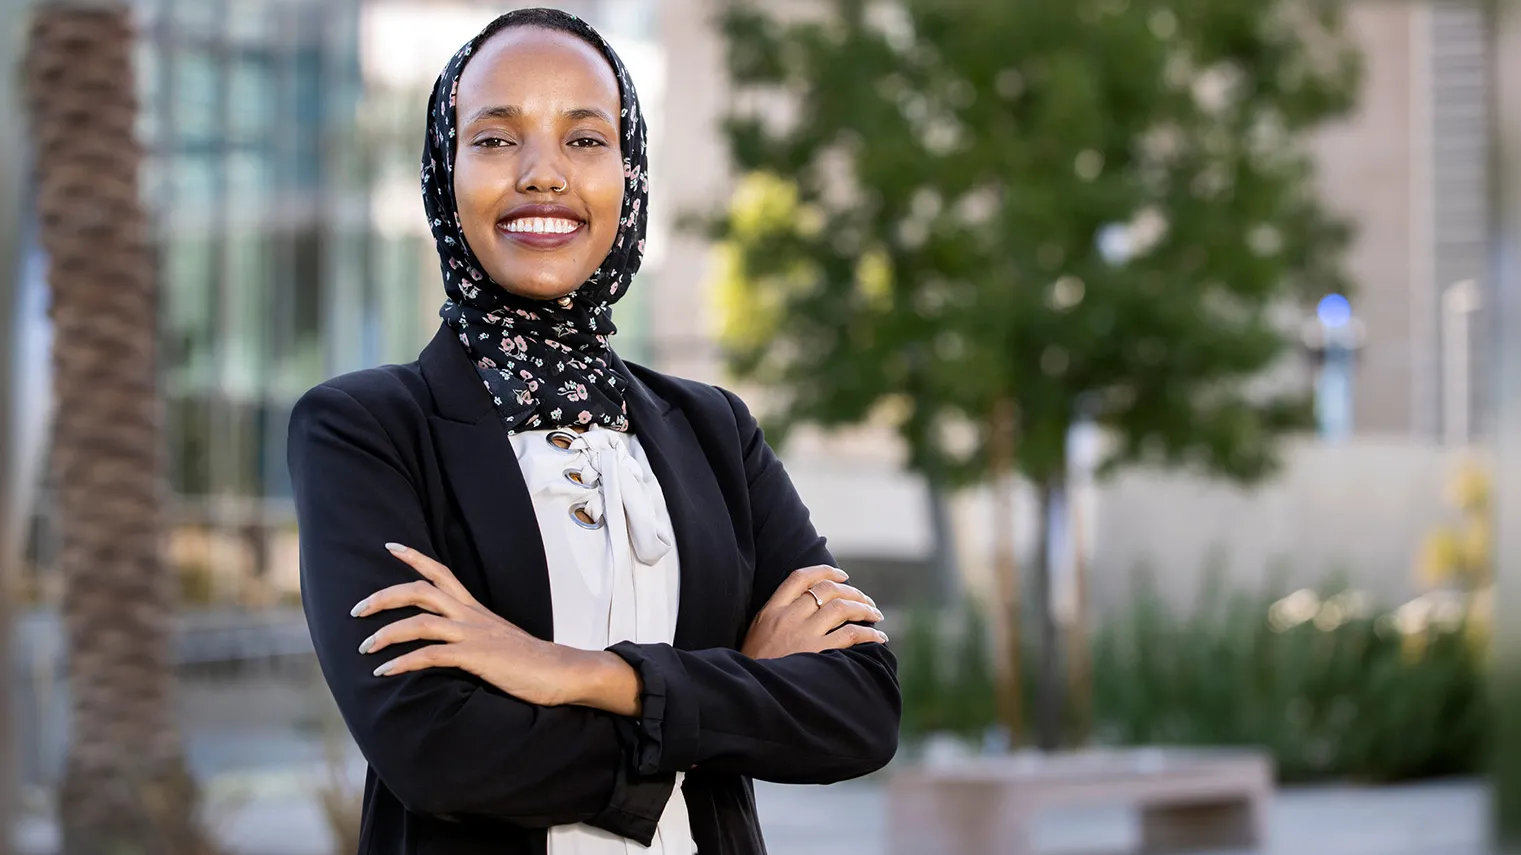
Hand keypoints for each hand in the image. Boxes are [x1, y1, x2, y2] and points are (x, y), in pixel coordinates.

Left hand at [353, 542, 583, 706]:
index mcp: (474, 609)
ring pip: (419, 622)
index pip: (441, 572)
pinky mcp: (475, 656)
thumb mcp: (496, 639)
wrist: (559, 671)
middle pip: (420, 590)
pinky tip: (384, 672)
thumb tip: (450, 643)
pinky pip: (430, 655)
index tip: (390, 547)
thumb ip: (473, 635)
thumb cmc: (529, 661)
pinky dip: (402, 661)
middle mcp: (470, 615)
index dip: (414, 558)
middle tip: (357, 609)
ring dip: (386, 633)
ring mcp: (472, 634)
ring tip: (365, 648)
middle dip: (384, 596)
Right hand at [741, 565, 887, 659]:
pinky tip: (879, 637)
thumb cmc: (755, 666)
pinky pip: (850, 635)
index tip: (843, 575)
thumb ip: (776, 617)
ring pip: (842, 608)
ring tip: (875, 614)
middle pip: (827, 590)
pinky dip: (869, 633)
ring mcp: (802, 635)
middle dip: (852, 591)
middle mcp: (788, 617)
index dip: (825, 571)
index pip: (800, 578)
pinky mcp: (817, 653)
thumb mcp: (757, 634)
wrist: (752, 691)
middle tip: (866, 600)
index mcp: (771, 610)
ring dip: (864, 608)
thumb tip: (805, 606)